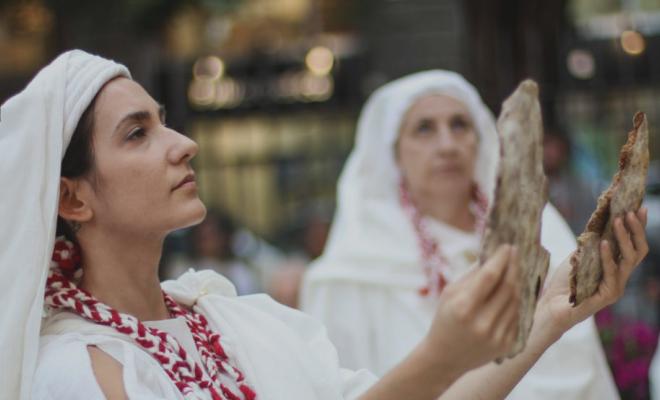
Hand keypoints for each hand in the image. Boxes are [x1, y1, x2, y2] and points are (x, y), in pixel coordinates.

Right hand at [423, 245, 520, 374]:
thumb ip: (472, 275)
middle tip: (516, 253)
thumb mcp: (450, 293)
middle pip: (507, 287)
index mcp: (463, 308)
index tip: (508, 246)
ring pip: (516, 301)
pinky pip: (517, 316)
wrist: (445, 357)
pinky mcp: (506, 345)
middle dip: (513, 266)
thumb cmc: (445, 319)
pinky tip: (513, 291)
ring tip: (515, 269)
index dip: (501, 259)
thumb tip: (493, 255)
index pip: (490, 276)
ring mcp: (496, 336)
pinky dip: (517, 301)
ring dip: (518, 282)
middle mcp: (482, 323)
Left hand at [536, 208, 648, 340]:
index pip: (633, 245)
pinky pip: (611, 273)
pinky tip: (602, 242)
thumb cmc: (564, 282)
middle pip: (638, 251)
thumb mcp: (579, 256)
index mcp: (616, 268)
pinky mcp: (607, 296)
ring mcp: (616, 288)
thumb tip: (599, 220)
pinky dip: (607, 256)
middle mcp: (620, 278)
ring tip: (618, 220)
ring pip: (629, 259)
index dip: (638, 227)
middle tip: (630, 211)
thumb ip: (591, 243)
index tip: (640, 207)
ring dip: (623, 238)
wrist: (550, 306)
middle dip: (636, 229)